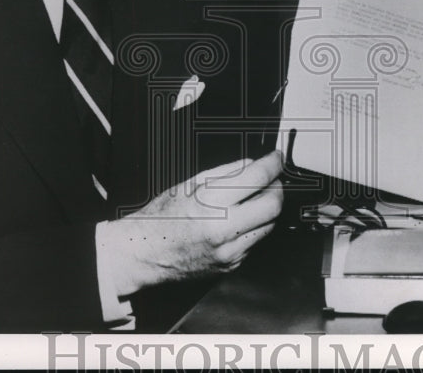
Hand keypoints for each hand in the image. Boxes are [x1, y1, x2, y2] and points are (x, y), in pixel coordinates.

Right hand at [101, 151, 283, 294]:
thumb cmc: (163, 217)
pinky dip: (254, 228)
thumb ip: (226, 172)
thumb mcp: (191, 183)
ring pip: (269, 225)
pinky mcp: (232, 265)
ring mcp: (230, 250)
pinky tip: (239, 221)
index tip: (276, 158)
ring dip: (267, 209)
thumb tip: (253, 165)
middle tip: (271, 180)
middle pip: (273, 204)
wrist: (145, 252)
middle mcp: (224, 228)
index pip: (258, 177)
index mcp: (211, 202)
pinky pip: (255, 242)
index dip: (273, 164)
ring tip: (252, 200)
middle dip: (277, 188)